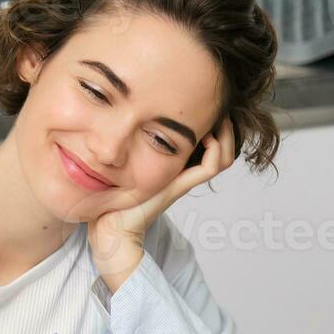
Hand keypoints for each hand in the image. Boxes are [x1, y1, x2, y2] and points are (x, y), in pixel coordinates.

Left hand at [87, 117, 237, 290]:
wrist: (108, 228)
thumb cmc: (108, 198)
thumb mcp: (116, 163)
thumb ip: (120, 145)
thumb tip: (111, 118)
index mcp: (171, 167)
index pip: (206, 145)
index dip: (212, 125)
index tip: (202, 104)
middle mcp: (182, 173)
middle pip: (221, 150)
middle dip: (225, 126)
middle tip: (217, 107)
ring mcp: (183, 179)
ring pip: (223, 157)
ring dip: (226, 135)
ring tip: (216, 119)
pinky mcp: (180, 185)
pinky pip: (212, 166)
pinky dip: (216, 148)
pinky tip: (205, 134)